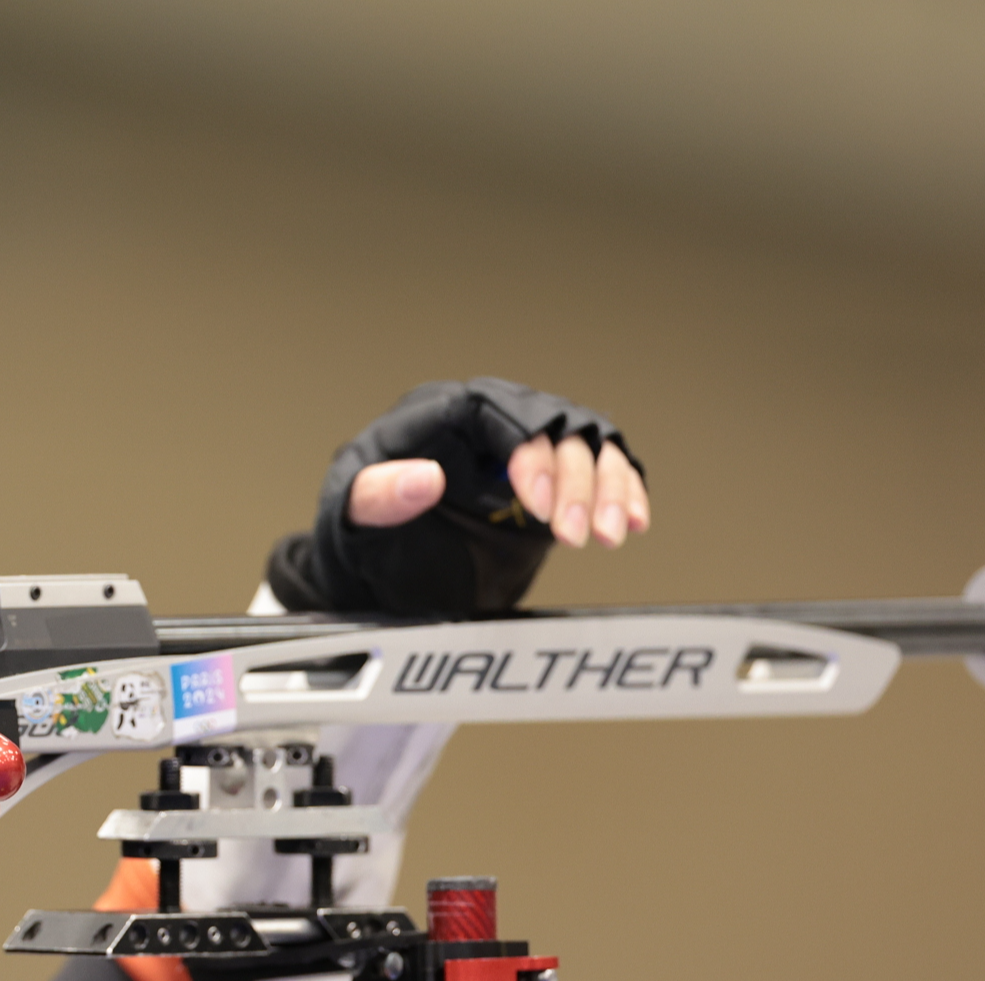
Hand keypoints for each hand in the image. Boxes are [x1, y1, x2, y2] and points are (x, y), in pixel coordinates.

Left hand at [264, 378, 645, 615]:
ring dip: (605, 485)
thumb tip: (422, 478)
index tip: (537, 502)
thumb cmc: (359, 531)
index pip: (491, 409)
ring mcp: (519, 450)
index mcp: (434, 417)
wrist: (377, 567)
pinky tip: (632, 518)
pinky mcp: (547, 479)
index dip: (524, 447)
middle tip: (572, 534)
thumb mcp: (352, 518)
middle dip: (572, 476)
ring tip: (608, 535)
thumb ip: (378, 497)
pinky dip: (620, 488)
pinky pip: (597, 466)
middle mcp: (483, 424)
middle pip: (547, 422)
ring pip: (583, 441)